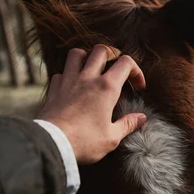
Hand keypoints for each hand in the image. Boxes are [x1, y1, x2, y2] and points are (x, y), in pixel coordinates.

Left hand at [37, 45, 147, 164]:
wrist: (52, 143)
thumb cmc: (84, 141)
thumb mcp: (112, 138)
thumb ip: (128, 125)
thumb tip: (141, 118)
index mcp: (107, 88)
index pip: (125, 63)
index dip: (136, 71)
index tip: (138, 87)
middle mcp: (88, 78)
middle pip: (101, 50)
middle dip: (113, 55)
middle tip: (116, 69)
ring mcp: (69, 81)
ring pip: (77, 53)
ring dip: (87, 57)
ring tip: (92, 69)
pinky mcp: (54, 89)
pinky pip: (61, 72)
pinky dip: (68, 75)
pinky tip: (72, 86)